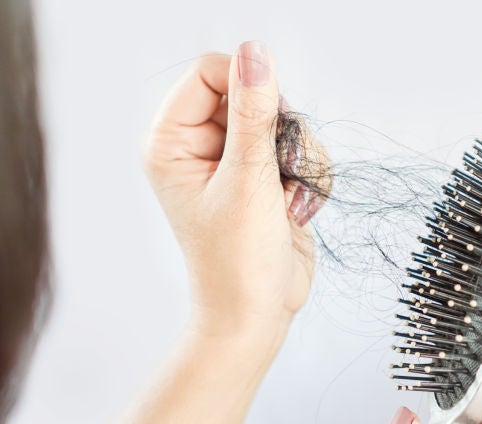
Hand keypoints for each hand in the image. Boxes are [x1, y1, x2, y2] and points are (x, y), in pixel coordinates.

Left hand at [142, 42, 327, 341]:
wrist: (258, 313)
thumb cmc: (237, 259)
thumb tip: (256, 52)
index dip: (247, 87)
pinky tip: (296, 210)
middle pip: (254, 93)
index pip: (210, 72)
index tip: (270, 125)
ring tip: (288, 201)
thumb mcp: (247, 181)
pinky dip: (309, 176)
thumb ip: (254, 114)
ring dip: (300, 159)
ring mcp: (235, 160)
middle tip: (279, 173)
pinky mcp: (266, 175)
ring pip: (285, 120)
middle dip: (280, 132)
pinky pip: (300, 147)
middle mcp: (200, 145)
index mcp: (172, 142)